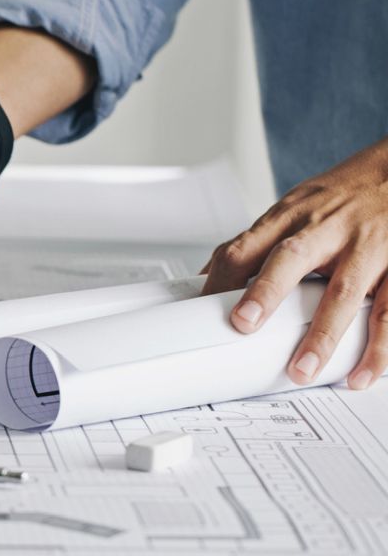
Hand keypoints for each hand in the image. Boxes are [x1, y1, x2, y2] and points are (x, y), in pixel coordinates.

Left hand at [201, 138, 387, 388]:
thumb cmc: (340, 197)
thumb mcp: (292, 208)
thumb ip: (253, 243)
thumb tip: (206, 276)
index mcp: (290, 217)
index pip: (246, 245)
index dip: (221, 276)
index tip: (201, 306)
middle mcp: (325, 229)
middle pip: (291, 258)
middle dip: (265, 292)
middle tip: (244, 325)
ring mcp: (365, 247)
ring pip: (343, 292)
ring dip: (322, 335)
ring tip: (302, 370)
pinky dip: (378, 346)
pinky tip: (362, 373)